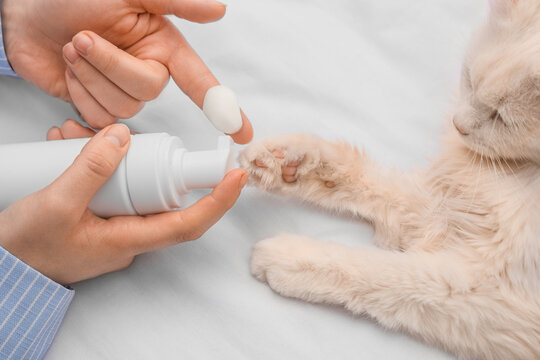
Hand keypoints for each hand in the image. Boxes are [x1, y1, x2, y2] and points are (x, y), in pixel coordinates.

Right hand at [0, 123, 247, 283]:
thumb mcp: (55, 205)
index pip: (189, 223)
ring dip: (113, 158)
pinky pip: (111, 187)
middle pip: (161, 194)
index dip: (217, 200)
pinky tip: (69, 147)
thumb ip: (90, 169)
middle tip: (126, 135)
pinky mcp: (98, 217)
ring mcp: (114, 226)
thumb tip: (123, 137)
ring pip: (132, 185)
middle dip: (150, 158)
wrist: (3, 269)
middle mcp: (130, 235)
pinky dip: (97, 166)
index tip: (237, 175)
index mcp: (130, 240)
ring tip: (76, 135)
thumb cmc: (28, 248)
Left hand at [1, 0, 252, 143]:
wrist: (21, 11)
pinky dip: (78, 94)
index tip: (241, 132)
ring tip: (74, 48)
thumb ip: (175, 1)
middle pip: (148, 93)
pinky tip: (69, 72)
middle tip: (83, 38)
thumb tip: (218, 10)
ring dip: (89, 77)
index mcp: (161, 46)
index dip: (224, 108)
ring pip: (121, 109)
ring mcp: (120, 91)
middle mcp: (146, 71)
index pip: (202, 82)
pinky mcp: (96, 105)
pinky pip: (98, 119)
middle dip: (110, 66)